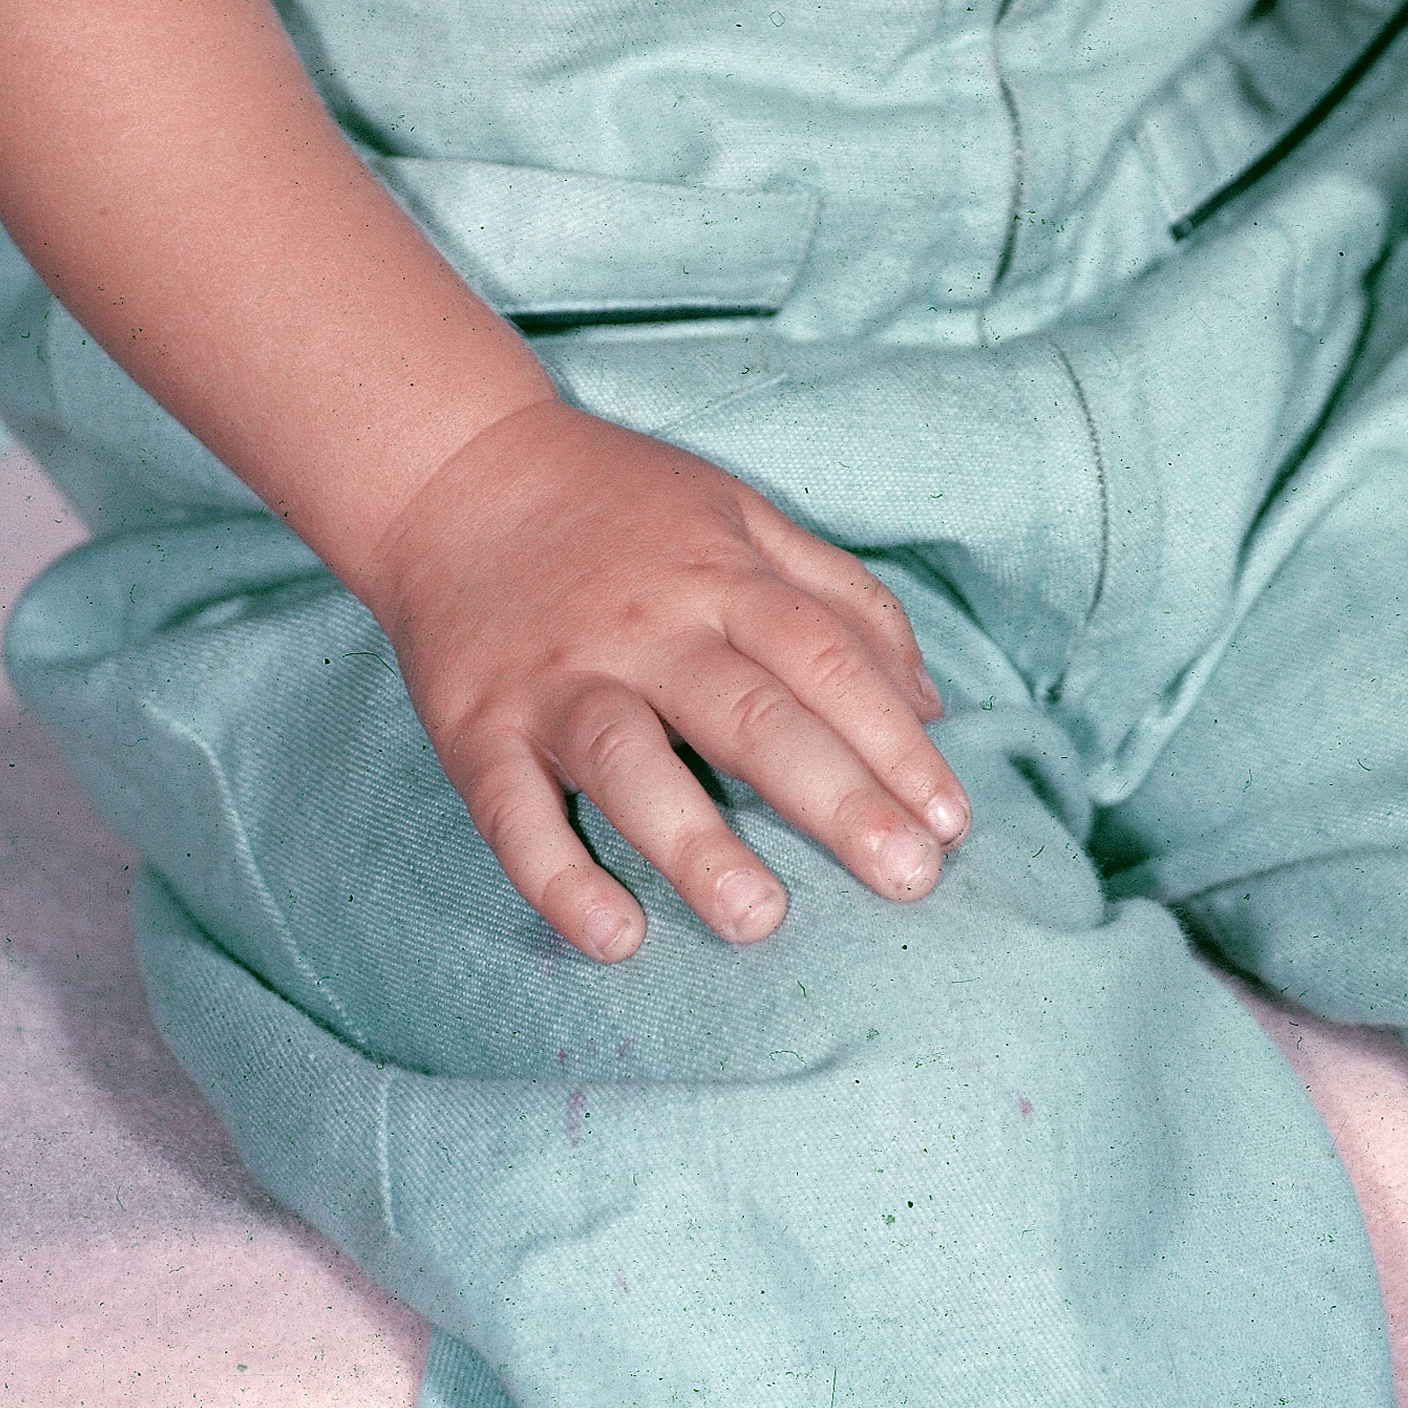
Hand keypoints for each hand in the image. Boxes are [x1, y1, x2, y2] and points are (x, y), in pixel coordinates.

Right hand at [359, 401, 971, 963]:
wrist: (455, 470)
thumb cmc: (621, 508)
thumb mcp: (741, 515)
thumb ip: (841, 598)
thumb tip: (930, 706)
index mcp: (720, 573)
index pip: (825, 658)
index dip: (894, 739)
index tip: (952, 822)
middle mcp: (646, 625)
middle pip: (750, 712)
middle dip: (836, 799)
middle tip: (910, 881)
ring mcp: (558, 678)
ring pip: (629, 759)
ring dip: (694, 842)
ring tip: (760, 919)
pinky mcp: (477, 726)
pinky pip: (514, 810)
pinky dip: (559, 876)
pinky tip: (614, 936)